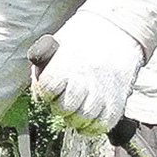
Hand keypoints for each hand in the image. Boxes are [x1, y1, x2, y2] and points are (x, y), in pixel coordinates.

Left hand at [31, 13, 144, 135]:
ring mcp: (102, 93)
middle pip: (64, 107)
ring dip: (76, 117)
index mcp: (67, 63)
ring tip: (77, 106)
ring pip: (83, 119)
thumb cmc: (83, 38)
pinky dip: (92, 126)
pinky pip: (102, 125)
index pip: (47, 88)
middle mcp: (85, 80)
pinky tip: (90, 115)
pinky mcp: (117, 102)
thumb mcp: (58, 42)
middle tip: (65, 98)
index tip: (50, 86)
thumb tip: (37, 93)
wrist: (119, 31)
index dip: (46, 90)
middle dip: (60, 105)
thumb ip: (43, 67)